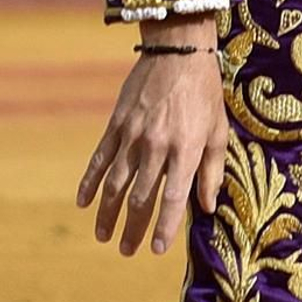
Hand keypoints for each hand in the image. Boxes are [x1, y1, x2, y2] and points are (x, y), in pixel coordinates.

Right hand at [77, 36, 228, 259]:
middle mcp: (157, 147)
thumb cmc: (205, 92)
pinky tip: (82, 201)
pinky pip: (100, 158)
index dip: (164, 228)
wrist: (178, 51)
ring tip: (103, 235)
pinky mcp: (116, 124)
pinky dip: (89, 181)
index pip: (173, 199)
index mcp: (186, 150)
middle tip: (127, 250)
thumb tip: (207, 206)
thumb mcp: (219, 131)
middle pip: (141, 198)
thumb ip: (212, 171)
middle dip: (133, 228)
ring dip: (107, 212)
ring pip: (116, 183)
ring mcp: (133, 136)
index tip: (155, 250)